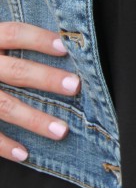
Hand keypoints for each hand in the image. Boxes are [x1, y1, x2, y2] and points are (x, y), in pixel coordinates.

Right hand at [0, 22, 80, 162]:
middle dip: (47, 79)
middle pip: (16, 71)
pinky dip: (4, 146)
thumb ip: (16, 45)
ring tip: (62, 130)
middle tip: (76, 86)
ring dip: (34, 119)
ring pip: (4, 105)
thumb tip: (66, 44)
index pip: (14, 34)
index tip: (66, 47)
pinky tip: (25, 154)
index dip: (40, 39)